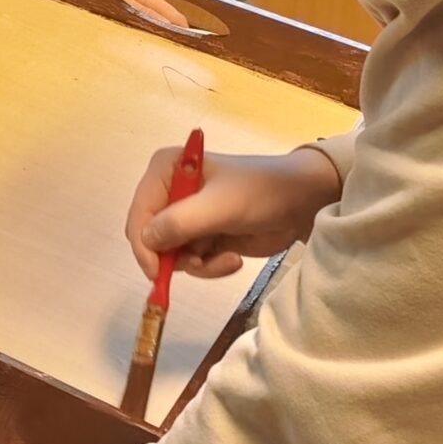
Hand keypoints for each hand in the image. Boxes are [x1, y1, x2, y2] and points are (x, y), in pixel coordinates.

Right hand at [125, 143, 344, 281]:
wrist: (303, 202)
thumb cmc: (262, 192)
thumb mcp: (221, 206)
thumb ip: (181, 223)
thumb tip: (146, 241)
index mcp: (165, 171)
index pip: (140, 214)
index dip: (144, 245)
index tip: (158, 273)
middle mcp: (169, 192)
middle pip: (150, 237)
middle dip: (175, 256)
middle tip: (202, 263)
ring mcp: (185, 216)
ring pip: (170, 255)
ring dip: (198, 264)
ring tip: (226, 259)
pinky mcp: (202, 235)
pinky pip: (191, 262)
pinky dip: (210, 267)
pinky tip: (232, 259)